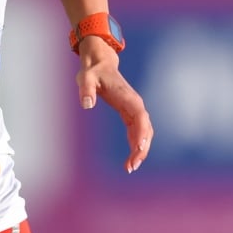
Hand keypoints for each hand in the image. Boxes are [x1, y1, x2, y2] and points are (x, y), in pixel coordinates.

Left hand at [76, 44, 152, 172]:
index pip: (140, 117)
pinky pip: (137, 133)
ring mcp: (135, 110)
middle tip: (131, 166)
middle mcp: (136, 105)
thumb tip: (86, 104)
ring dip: (140, 151)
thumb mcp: (86, 78)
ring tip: (130, 167)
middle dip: (142, 148)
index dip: (141, 133)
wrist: (100, 64)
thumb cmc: (93, 72)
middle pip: (145, 129)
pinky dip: (136, 146)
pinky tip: (130, 160)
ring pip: (144, 133)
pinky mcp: (130, 114)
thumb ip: (86, 90)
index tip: (139, 148)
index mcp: (128, 98)